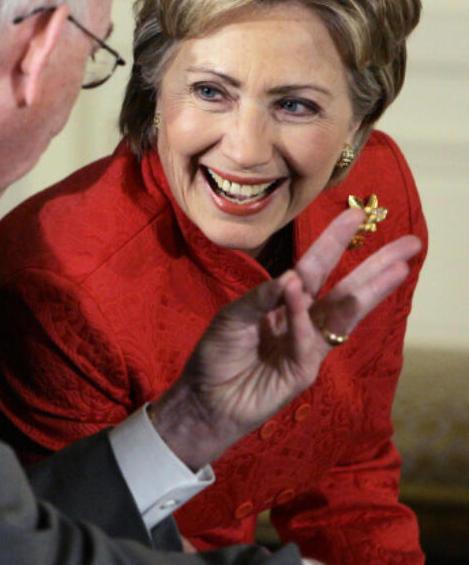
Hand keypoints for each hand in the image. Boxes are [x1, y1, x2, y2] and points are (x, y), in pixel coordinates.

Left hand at [150, 208, 421, 469]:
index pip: (315, 267)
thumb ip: (260, 298)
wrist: (206, 400)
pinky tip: (300, 293)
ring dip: (368, 290)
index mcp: (284, 303)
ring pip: (343, 315)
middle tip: (409, 244)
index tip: (356, 215)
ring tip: (396, 268)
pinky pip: (307, 339)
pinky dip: (301, 316)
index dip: (334, 242)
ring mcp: (307, 347)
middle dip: (375, 267)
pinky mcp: (303, 371)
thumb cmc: (217, 356)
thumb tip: (292, 278)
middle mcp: (301, 322)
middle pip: (345, 289)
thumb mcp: (232, 317)